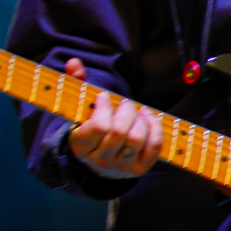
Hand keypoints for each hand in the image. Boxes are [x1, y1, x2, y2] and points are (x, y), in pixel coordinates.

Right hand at [63, 57, 162, 178]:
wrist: (99, 160)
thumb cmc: (91, 128)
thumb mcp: (80, 110)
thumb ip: (77, 85)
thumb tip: (74, 62)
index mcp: (81, 146)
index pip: (98, 127)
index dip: (105, 108)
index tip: (104, 97)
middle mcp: (100, 160)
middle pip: (120, 132)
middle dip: (126, 110)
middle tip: (125, 103)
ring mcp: (121, 166)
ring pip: (136, 139)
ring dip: (140, 119)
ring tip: (136, 112)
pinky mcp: (140, 168)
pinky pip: (154, 146)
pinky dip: (155, 128)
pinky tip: (148, 117)